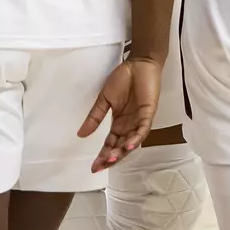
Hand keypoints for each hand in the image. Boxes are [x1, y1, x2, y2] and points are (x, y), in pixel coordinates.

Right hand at [79, 56, 161, 171]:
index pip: (110, 143)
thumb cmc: (123, 79)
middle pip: (120, 147)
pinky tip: (128, 146)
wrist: (139, 63)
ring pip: (131, 141)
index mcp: (119, 123)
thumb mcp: (105, 99)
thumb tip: (80, 134)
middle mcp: (129, 125)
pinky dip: (136, 138)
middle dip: (110, 158)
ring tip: (111, 159)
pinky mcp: (148, 113)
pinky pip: (143, 129)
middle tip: (100, 166)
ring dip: (122, 151)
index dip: (102, 155)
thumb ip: (95, 117)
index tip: (93, 167)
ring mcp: (139, 120)